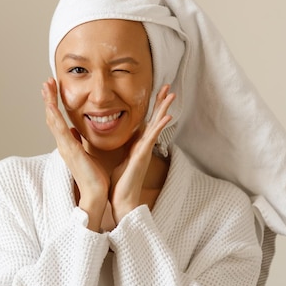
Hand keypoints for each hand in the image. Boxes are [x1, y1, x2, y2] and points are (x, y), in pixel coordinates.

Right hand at [41, 77, 108, 231]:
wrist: (95, 192)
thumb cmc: (93, 176)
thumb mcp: (86, 152)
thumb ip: (79, 140)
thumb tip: (75, 130)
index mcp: (67, 143)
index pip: (58, 119)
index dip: (54, 104)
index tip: (53, 89)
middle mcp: (63, 143)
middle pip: (51, 116)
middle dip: (49, 98)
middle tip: (46, 81)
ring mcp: (64, 146)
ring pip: (53, 120)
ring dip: (49, 102)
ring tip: (46, 86)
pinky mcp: (69, 150)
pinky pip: (59, 130)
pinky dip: (54, 117)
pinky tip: (51, 106)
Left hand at [110, 84, 174, 222]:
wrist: (121, 200)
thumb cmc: (120, 182)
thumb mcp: (118, 158)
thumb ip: (121, 147)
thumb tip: (113, 137)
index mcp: (138, 145)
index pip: (147, 121)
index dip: (152, 107)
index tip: (156, 92)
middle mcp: (144, 146)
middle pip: (155, 119)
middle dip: (161, 102)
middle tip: (168, 86)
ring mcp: (145, 151)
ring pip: (157, 126)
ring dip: (164, 110)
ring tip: (172, 95)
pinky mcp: (142, 157)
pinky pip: (152, 139)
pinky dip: (160, 128)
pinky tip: (168, 117)